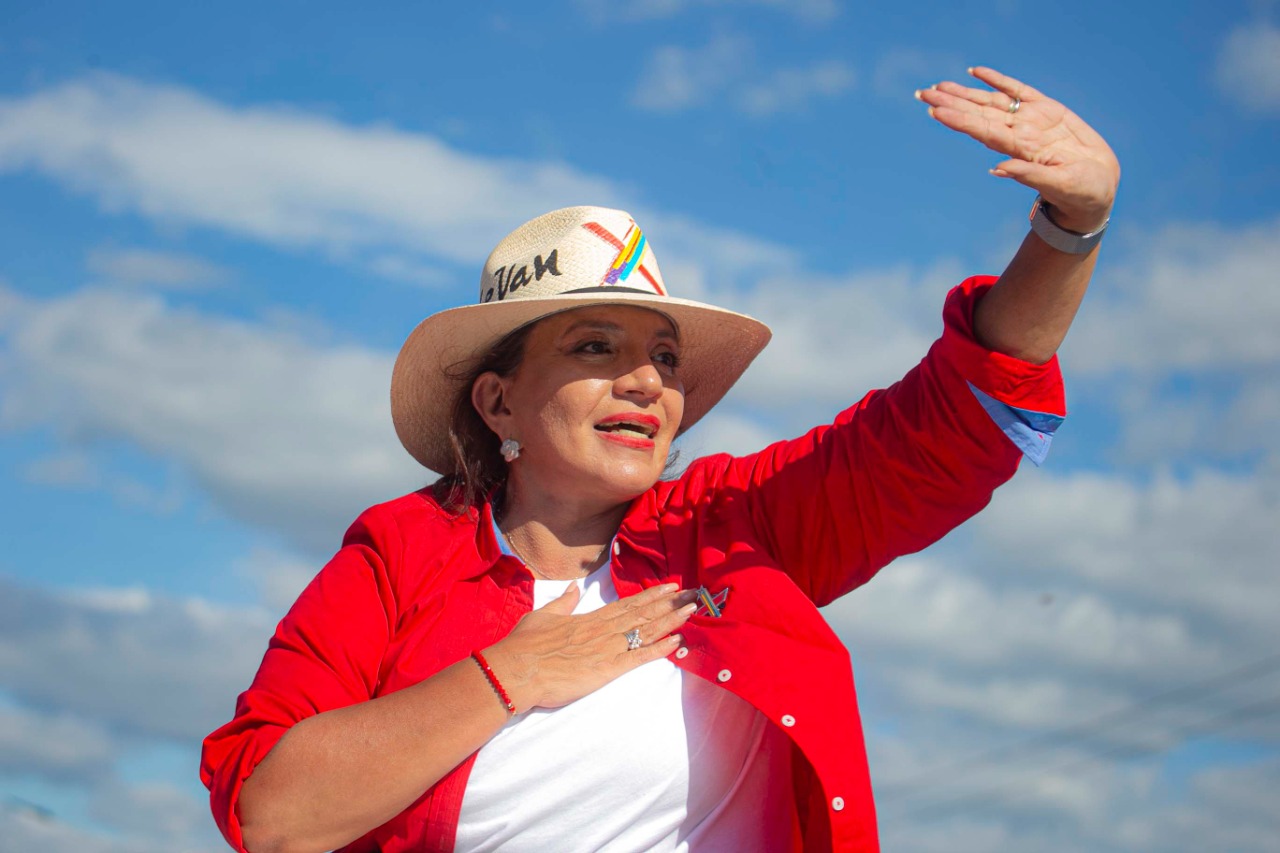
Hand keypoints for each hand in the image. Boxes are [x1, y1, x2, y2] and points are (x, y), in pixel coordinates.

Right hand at [481, 582, 696, 711]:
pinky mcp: (607, 669)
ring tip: (693, 611)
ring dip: (672, 620)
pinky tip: (677, 642)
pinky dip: (660, 649)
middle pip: (644, 614)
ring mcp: (607, 648)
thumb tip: (574, 588)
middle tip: (695, 594)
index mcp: (590, 618)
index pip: (628, 604)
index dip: (652, 596)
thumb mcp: (544, 615)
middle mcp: (604, 629)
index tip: (671, 587)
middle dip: (671, 604)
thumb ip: (563, 602)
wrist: (516, 670)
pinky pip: (639, 657)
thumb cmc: (525, 645)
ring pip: (646, 631)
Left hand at [916, 67, 1119, 232]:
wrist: (1099, 188)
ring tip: (939, 86)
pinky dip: (998, 80)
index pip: (982, 130)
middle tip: (922, 93)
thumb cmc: (1080, 193)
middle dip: (951, 103)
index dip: (959, 120)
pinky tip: (976, 73)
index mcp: (1020, 149)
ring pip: (992, 101)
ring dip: (966, 93)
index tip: (935, 110)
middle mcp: (1020, 133)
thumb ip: (1030, 175)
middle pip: (978, 114)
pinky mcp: (1048, 110)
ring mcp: (1032, 120)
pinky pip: (1019, 90)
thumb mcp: (1058, 185)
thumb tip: (996, 169)